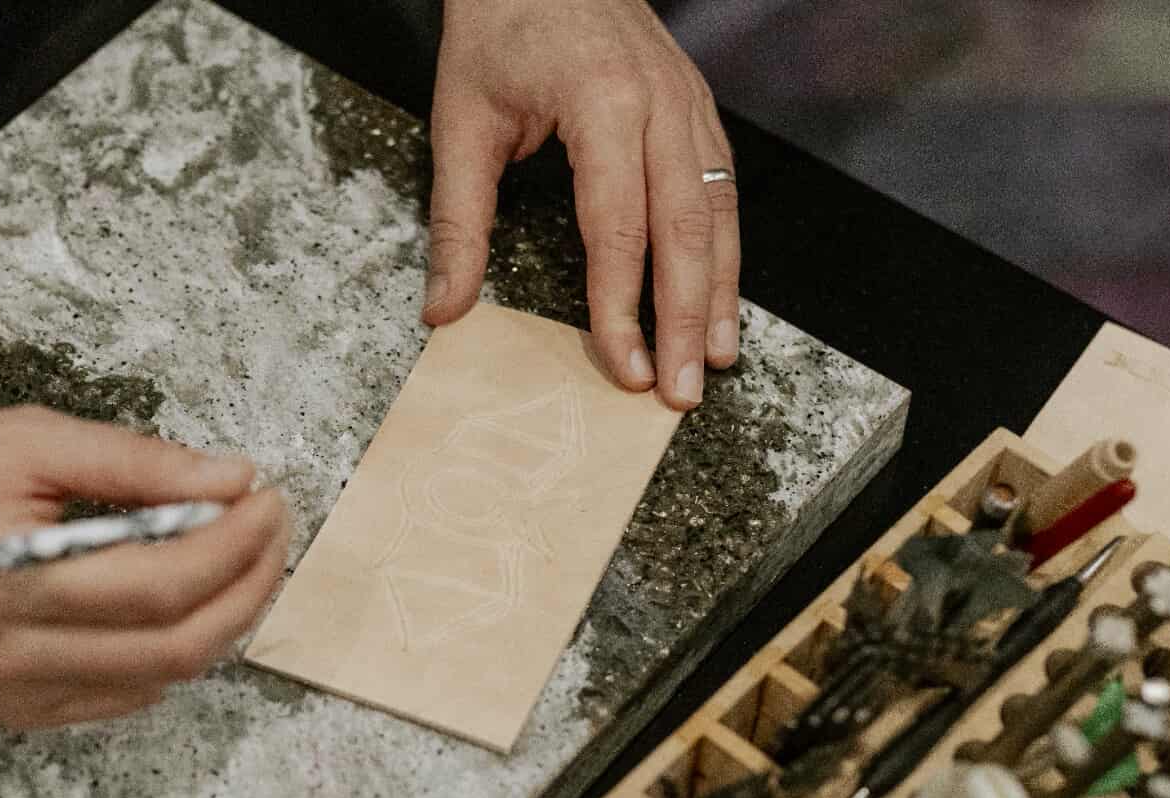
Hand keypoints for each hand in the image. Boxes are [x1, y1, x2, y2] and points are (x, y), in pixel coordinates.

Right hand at [0, 407, 288, 728]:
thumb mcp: (23, 440)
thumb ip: (132, 463)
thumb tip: (229, 481)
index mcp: (14, 582)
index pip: (163, 582)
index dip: (235, 544)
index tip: (267, 498)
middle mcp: (19, 658)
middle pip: (180, 645)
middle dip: (249, 586)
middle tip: (270, 531)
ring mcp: (22, 698)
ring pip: (163, 678)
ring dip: (222, 621)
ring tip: (238, 560)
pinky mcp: (22, 716)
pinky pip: (127, 696)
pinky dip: (174, 653)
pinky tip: (181, 604)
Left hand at [423, 0, 739, 409]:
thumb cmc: (497, 26)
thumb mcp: (460, 121)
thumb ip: (458, 221)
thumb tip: (445, 310)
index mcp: (602, 104)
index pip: (618, 229)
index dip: (622, 308)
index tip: (624, 369)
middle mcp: (660, 103)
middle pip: (685, 229)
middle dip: (687, 319)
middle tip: (683, 390)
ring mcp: (687, 102)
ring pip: (718, 211)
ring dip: (721, 292)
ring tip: (718, 358)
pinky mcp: (695, 105)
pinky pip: (721, 185)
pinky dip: (724, 247)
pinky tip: (721, 295)